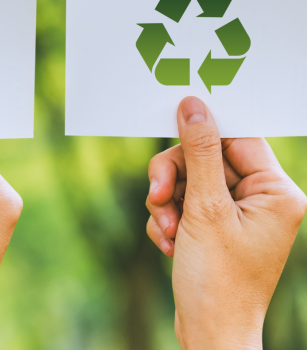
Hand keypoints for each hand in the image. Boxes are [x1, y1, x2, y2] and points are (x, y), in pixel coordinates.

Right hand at [146, 96, 306, 349]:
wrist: (209, 333)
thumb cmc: (218, 280)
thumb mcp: (204, 209)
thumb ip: (199, 153)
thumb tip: (194, 106)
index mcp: (276, 192)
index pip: (238, 139)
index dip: (203, 132)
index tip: (172, 123)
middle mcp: (261, 200)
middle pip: (206, 159)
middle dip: (174, 179)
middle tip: (156, 196)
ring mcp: (237, 216)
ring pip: (188, 181)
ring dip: (166, 202)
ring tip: (164, 229)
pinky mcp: (215, 229)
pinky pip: (183, 204)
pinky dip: (168, 219)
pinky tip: (167, 243)